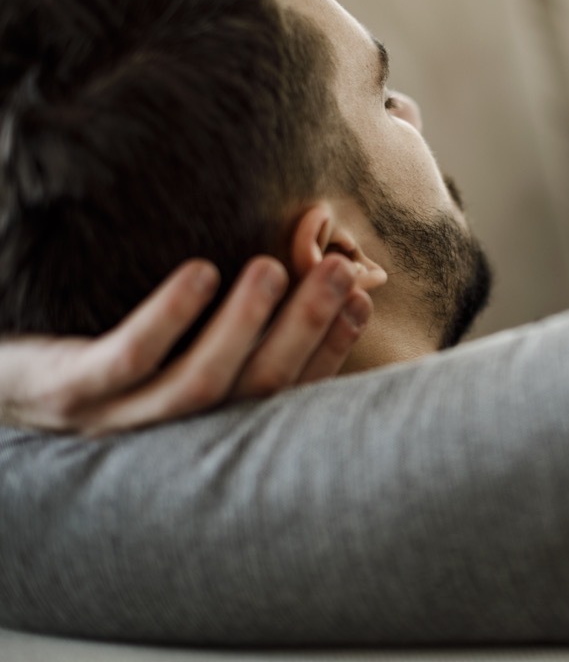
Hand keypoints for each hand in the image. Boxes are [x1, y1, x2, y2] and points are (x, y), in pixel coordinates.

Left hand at [0, 255, 371, 435]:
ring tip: (276, 270)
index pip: (280, 394)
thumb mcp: (163, 351)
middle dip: (304, 331)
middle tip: (338, 274)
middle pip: (251, 390)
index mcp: (199, 425)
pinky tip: (201, 274)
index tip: (361, 300)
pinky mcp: (72, 392)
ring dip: (247, 326)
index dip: (327, 350)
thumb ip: (223, 330)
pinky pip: (127, 359)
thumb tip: (298, 274)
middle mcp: (167, 434)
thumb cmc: (89, 361)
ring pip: (198, 384)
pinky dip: (170, 319)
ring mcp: (117, 418)